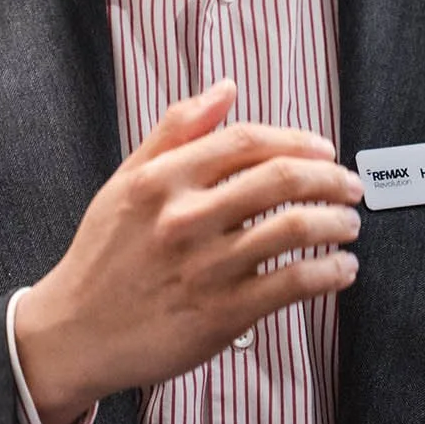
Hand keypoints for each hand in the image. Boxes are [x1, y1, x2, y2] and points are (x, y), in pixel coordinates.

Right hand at [13, 80, 362, 423]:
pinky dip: (329, 272)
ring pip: (295, 228)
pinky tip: (340, 269)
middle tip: (350, 186)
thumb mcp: (126, 181)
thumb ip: (175, 131)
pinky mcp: (223, 314)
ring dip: (337, 222)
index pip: (247, 141)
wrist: (74, 333)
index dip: (297, 140)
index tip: (323, 150)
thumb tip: (224, 90)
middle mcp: (185, 219)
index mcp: (162, 180)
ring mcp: (206, 267)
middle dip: (331, 178)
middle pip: (281, 178)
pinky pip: (293, 283)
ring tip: (349, 225)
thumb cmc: (103, 258)